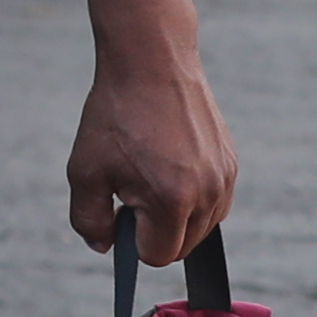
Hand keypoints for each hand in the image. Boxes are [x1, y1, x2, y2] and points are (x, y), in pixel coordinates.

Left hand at [63, 42, 237, 261]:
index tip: (121, 209)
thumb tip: (104, 246)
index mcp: (173, 200)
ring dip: (175, 216)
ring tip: (152, 173)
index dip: (133, 239)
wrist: (151, 60)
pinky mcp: (231, 162)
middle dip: (154, 230)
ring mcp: (225, 177)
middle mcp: (209, 193)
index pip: (158, 255)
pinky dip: (192, 198)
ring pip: (201, 227)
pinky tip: (170, 166)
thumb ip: (89, 219)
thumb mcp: (85, 170)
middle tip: (132, 188)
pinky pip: (214, 203)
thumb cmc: (116, 113)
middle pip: (182, 247)